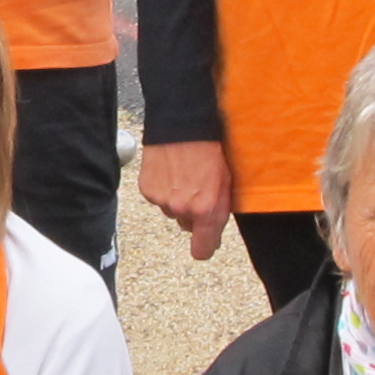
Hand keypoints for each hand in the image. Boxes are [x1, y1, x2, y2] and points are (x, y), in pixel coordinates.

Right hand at [137, 140, 233, 262]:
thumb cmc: (211, 148)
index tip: (206, 243)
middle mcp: (182, 208)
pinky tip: (171, 171)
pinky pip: (158, 198)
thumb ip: (220, 210)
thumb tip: (214, 231)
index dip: (205, 247)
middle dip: (193, 214)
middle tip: (199, 191)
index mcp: (206, 209)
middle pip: (187, 227)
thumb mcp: (227, 181)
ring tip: (185, 175)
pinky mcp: (147, 189)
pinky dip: (164, 189)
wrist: (182, 124)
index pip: (202, 250)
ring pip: (172, 211)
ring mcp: (162, 200)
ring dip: (178, 200)